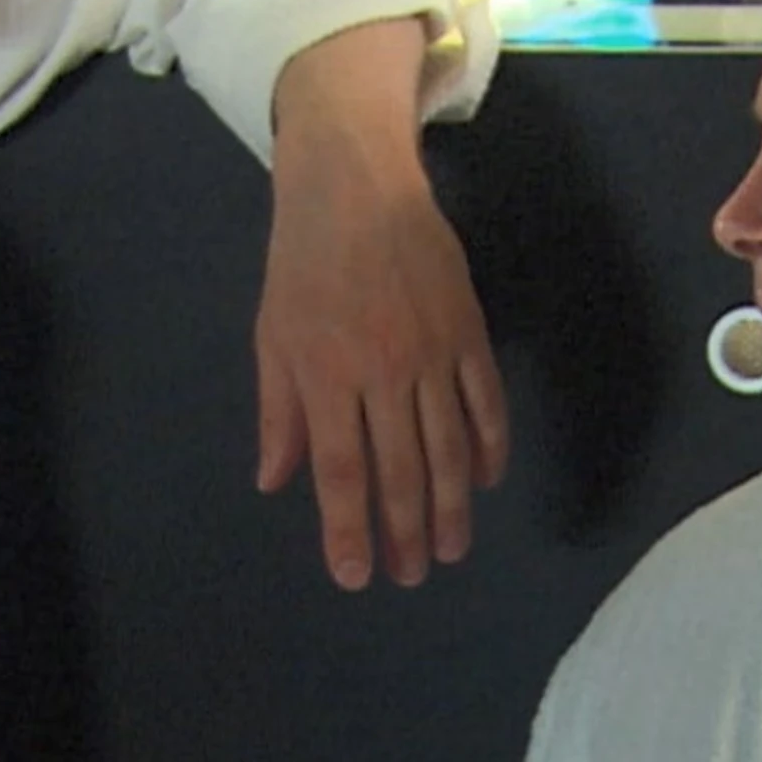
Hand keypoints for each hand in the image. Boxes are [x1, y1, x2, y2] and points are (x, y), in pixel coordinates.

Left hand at [256, 21, 510, 589]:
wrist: (357, 184)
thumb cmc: (302, 262)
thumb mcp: (272, 336)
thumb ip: (278, 414)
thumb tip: (275, 484)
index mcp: (325, 375)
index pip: (340, 471)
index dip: (349, 529)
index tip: (357, 576)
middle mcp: (382, 373)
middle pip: (400, 470)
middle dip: (405, 532)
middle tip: (412, 577)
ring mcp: (432, 353)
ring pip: (448, 448)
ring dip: (451, 507)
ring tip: (450, 551)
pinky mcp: (468, 332)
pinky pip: (485, 404)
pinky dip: (488, 448)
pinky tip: (483, 483)